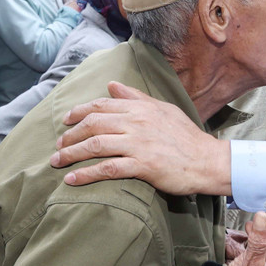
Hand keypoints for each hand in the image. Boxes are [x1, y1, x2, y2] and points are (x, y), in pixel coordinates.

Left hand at [50, 81, 231, 195]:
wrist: (207, 161)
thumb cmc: (186, 137)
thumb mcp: (163, 110)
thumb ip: (136, 98)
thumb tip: (112, 85)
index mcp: (141, 108)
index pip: (102, 106)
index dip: (79, 112)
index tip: (66, 121)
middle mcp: (137, 122)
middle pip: (93, 124)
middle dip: (70, 135)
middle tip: (58, 145)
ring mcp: (139, 144)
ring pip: (96, 145)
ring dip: (72, 153)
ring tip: (57, 162)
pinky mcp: (143, 165)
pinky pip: (107, 169)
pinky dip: (86, 174)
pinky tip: (72, 179)